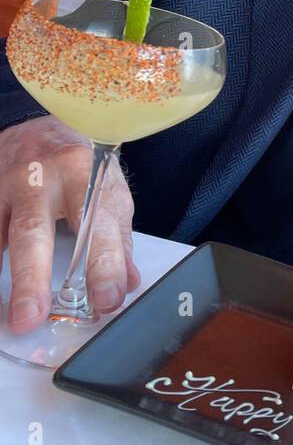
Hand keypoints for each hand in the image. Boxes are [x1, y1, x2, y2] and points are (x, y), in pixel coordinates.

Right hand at [0, 117, 139, 332]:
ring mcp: (7, 184)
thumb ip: (117, 236)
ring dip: (9, 277)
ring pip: (2, 233)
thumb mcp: (109, 189)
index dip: (104, 264)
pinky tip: (0, 287)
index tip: (107, 297)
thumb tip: (128, 283)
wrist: (40, 127)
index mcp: (84, 173)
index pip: (97, 223)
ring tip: (14, 314)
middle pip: (34, 230)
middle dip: (33, 277)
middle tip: (33, 317)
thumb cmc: (80, 163)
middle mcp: (40, 176)